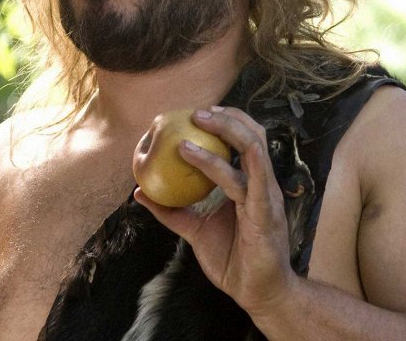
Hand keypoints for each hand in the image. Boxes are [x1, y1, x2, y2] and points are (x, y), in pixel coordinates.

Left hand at [134, 106, 295, 315]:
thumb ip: (172, 211)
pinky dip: (217, 164)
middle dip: (229, 118)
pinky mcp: (264, 214)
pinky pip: (243, 181)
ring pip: (252, 150)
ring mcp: (266, 197)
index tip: (197, 113)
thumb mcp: (196, 231)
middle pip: (255, 137)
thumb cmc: (233, 261)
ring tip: (195, 121)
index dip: (227, 123)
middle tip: (196, 111)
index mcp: (252, 186)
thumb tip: (140, 193)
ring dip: (224, 131)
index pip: (246, 143)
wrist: (257, 294)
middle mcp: (262, 186)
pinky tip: (195, 154)